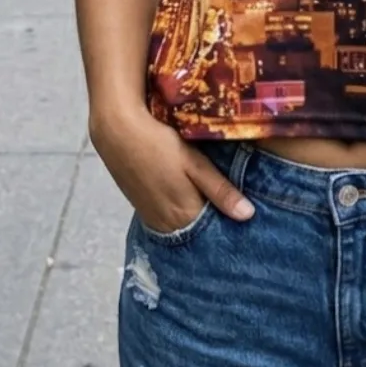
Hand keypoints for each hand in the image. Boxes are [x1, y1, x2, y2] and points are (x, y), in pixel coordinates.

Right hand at [91, 106, 254, 234]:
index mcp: (184, 215)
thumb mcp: (194, 163)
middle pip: (199, 233)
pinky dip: (181, 214)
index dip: (231, 226)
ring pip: (183, 227)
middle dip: (216, 224)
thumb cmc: (158, 144)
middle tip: (236, 209)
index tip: (247, 219)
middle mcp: (167, 226)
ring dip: (198, 219)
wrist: (117, 133)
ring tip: (215, 204)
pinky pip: (169, 221)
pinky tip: (189, 198)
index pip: (215, 234)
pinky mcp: (143, 210)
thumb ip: (219, 190)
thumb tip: (248, 215)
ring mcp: (153, 219)